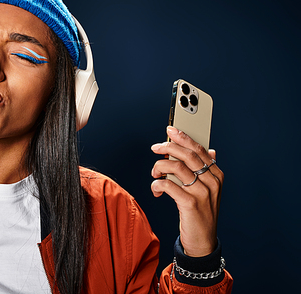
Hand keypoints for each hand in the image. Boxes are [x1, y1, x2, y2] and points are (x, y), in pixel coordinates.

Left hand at [150, 126, 223, 256]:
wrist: (203, 242)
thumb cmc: (201, 213)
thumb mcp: (208, 190)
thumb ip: (207, 170)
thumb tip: (211, 150)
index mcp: (216, 176)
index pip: (199, 149)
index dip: (184, 137)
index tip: (170, 129)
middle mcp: (212, 182)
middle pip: (187, 155)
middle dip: (168, 147)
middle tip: (155, 148)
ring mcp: (202, 193)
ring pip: (176, 168)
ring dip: (160, 167)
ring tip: (154, 174)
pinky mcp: (190, 204)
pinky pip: (169, 186)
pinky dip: (158, 185)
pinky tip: (156, 190)